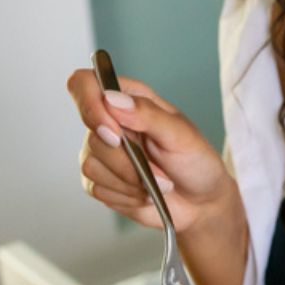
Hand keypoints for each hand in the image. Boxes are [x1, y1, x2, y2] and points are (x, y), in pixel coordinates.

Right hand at [66, 68, 233, 234]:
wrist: (199, 200)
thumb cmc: (194, 160)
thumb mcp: (180, 134)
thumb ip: (147, 114)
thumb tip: (112, 99)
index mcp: (128, 98)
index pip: (84, 84)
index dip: (89, 104)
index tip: (114, 133)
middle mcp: (108, 121)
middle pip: (93, 136)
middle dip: (127, 161)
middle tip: (159, 170)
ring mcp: (100, 151)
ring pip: (91, 166)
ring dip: (130, 182)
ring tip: (157, 182)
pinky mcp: (98, 179)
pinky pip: (96, 188)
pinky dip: (125, 196)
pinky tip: (145, 193)